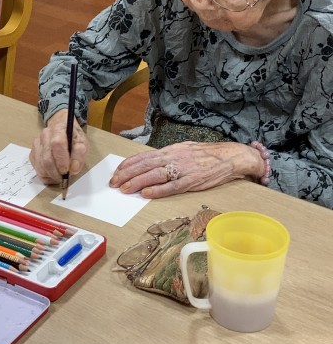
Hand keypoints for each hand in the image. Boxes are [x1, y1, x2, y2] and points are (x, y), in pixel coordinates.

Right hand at [30, 110, 88, 184]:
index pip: (57, 144)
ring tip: (60, 175)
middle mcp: (45, 135)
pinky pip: (37, 169)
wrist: (60, 128)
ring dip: (51, 175)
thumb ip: (80, 154)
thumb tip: (73, 168)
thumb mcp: (82, 142)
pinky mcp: (33, 153)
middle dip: (56, 173)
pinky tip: (53, 173)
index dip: (61, 160)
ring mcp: (37, 144)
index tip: (67, 171)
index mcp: (58, 129)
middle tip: (65, 177)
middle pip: (46, 158)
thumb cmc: (72, 136)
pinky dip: (46, 175)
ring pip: (40, 166)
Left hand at [109, 141, 262, 197]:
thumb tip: (150, 163)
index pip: (144, 156)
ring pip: (154, 175)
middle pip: (145, 165)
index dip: (128, 164)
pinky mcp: (191, 181)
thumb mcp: (183, 150)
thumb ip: (167, 156)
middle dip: (127, 174)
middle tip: (114, 183)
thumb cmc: (205, 155)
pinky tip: (146, 193)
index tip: (117, 171)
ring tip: (124, 189)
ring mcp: (182, 170)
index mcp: (171, 150)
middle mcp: (174, 158)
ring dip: (137, 182)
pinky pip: (171, 186)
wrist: (229, 157)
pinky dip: (157, 190)